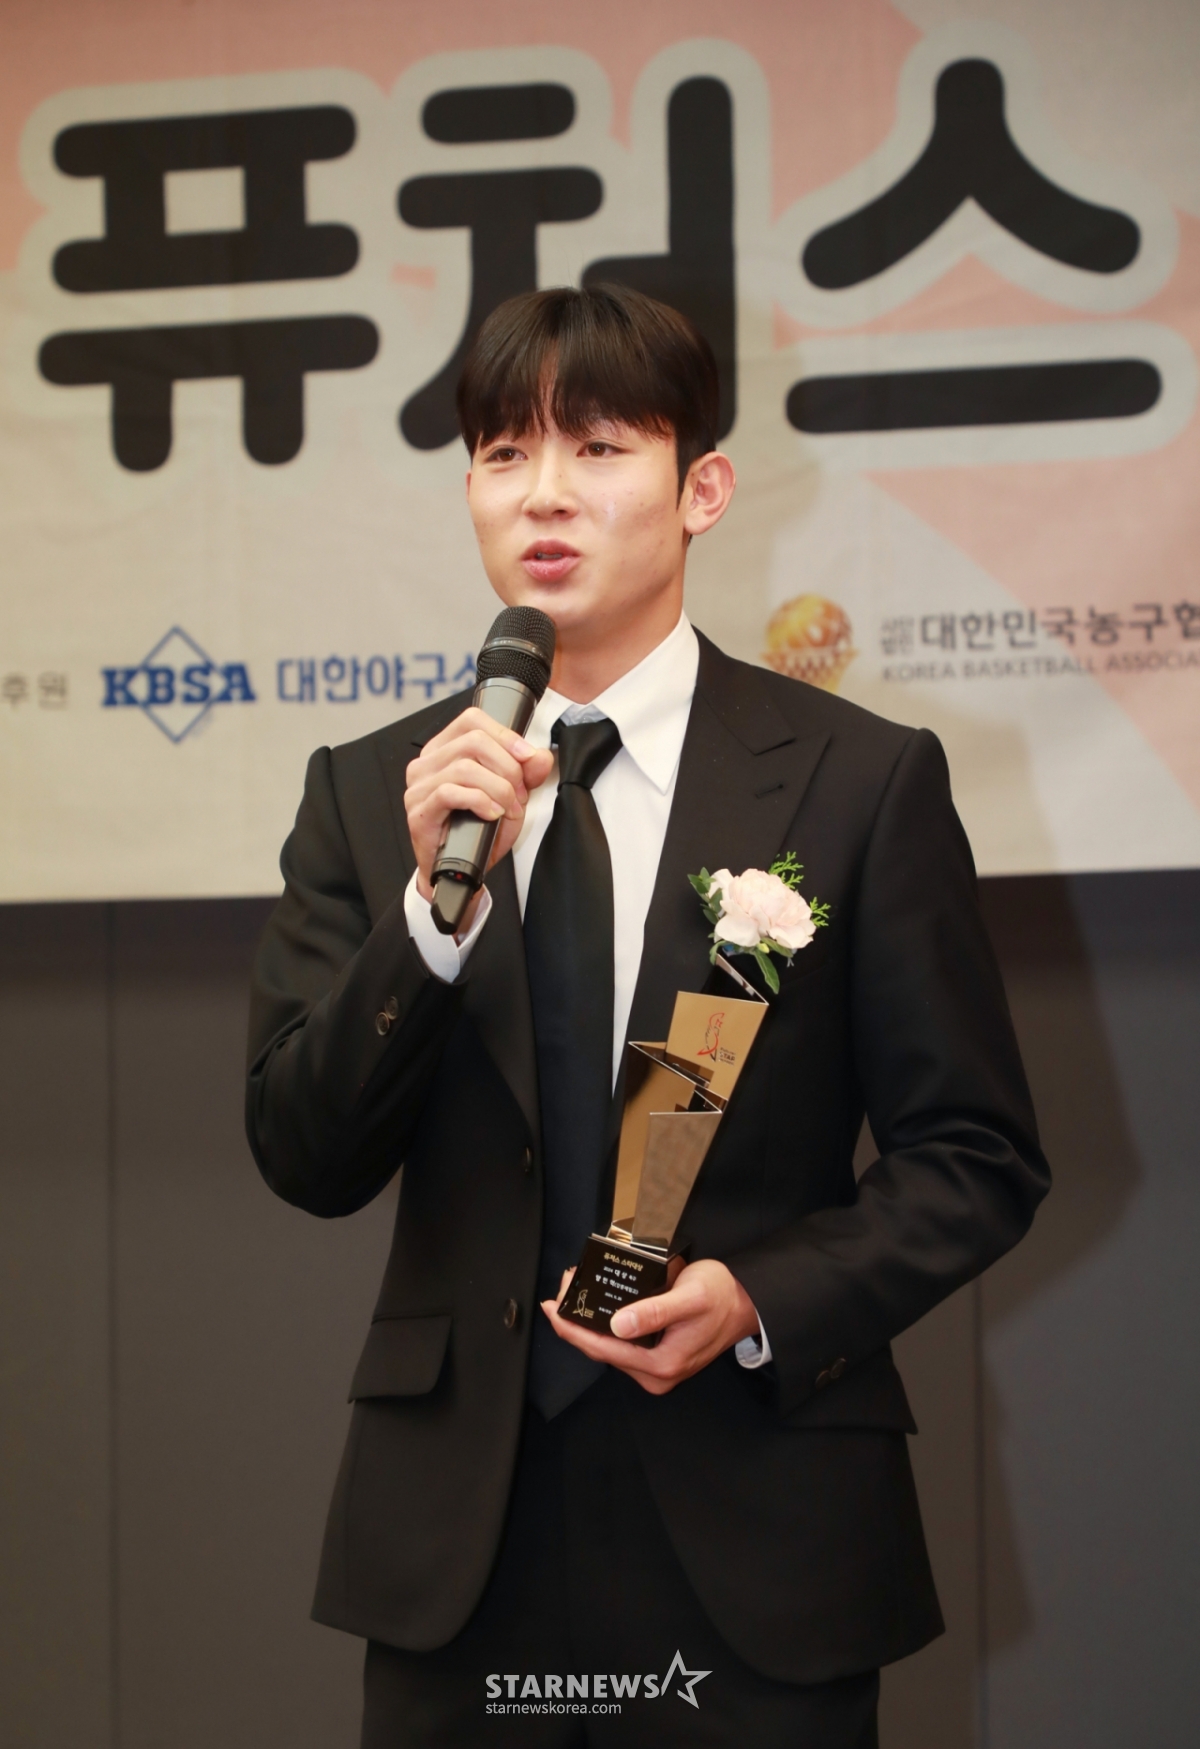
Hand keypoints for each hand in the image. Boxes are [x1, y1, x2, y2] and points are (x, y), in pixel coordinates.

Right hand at [404, 708, 553, 924]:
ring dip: (497, 788)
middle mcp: (427, 763)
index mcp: (445, 750)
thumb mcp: (510, 796)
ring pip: (464, 766)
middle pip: (473, 741)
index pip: (472, 720)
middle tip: (518, 794)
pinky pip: (450, 792)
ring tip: (506, 809)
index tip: (526, 757)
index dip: (504, 735)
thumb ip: (527, 774)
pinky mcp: (418, 810)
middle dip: (507, 767)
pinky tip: (490, 814)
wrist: (460, 871)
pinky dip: (479, 801)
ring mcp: (418, 786)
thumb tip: (540, 756)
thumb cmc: (477, 831)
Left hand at [540, 1258, 760, 1395]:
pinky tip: (598, 1304)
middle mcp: (656, 1374)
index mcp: (660, 1366)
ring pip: (609, 1347)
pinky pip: (621, 1344)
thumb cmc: (721, 1297)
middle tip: (565, 1287)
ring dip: (589, 1321)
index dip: (571, 1329)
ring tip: (576, 1289)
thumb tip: (618, 1324)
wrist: (747, 1304)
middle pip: (601, 1350)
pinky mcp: (657, 1357)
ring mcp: (656, 1368)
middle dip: (577, 1321)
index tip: (552, 1309)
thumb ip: (654, 1311)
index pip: (602, 1349)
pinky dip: (605, 1324)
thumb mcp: (689, 1298)